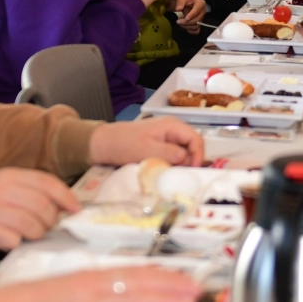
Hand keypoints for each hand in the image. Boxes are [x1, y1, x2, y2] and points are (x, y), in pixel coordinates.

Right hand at [0, 168, 80, 251]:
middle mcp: (3, 190)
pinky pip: (11, 239)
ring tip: (32, 235)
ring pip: (30, 224)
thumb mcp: (5, 183)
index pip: (46, 183)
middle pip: (42, 206)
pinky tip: (14, 241)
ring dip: (37, 233)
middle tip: (48, 226)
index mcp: (11, 176)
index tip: (75, 208)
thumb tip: (61, 205)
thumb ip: (30, 190)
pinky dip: (17, 242)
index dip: (65, 196)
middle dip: (51, 220)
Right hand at [0, 267, 201, 301]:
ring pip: (136, 300)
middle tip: (196, 287)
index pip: (134, 271)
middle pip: (142, 282)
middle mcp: (94, 286)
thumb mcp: (64, 288)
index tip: (181, 275)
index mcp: (89, 275)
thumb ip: (89, 292)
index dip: (161, 274)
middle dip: (172, 285)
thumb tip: (110, 297)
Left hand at [89, 115, 205, 166]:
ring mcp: (167, 137)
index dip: (198, 155)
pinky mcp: (161, 146)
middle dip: (190, 161)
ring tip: (173, 175)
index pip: (195, 139)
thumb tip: (186, 158)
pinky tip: (166, 171)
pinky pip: (174, 155)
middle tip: (183, 175)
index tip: (193, 171)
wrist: (104, 144)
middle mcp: (173, 130)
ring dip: (181, 164)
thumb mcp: (146, 150)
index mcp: (172, 126)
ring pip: (184, 152)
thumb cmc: (124, 144)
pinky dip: (173, 164)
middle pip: (192, 145)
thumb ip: (168, 153)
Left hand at [169, 0, 205, 32]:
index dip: (192, 15)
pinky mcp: (198, 23)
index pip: (198, 10)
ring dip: (187, 27)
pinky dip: (190, 30)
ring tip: (180, 23)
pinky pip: (196, 30)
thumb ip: (180, 1)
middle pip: (198, 20)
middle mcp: (203, 11)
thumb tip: (178, 9)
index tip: (185, 18)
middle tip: (178, 21)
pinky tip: (185, 27)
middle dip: (187, 22)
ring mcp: (201, 18)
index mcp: (200, 3)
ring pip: (196, 26)